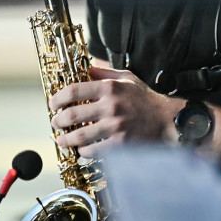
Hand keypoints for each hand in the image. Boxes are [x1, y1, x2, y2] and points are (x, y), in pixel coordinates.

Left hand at [48, 66, 182, 157]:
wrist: (167, 120)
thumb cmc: (146, 99)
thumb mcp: (128, 78)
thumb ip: (105, 72)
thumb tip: (86, 69)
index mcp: (110, 88)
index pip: (74, 90)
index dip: (58, 98)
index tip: (53, 104)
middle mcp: (111, 106)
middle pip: (72, 115)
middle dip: (58, 121)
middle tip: (55, 123)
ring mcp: (115, 127)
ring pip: (79, 136)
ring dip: (66, 139)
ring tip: (62, 139)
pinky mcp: (120, 144)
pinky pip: (93, 151)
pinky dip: (83, 151)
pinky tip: (81, 149)